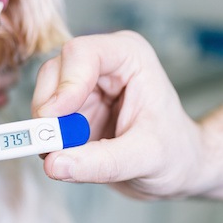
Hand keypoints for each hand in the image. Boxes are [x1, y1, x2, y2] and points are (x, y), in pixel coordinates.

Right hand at [32, 31, 203, 199]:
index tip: (55, 119)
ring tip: (71, 156)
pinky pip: (46, 121)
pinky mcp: (73, 110)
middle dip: (49, 111)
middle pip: (54, 72)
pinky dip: (50, 140)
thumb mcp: (145, 159)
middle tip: (51, 146)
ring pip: (44, 96)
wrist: (179, 170)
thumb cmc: (175, 155)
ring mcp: (85, 86)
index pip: (82, 53)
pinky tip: (72, 156)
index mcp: (129, 57)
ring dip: (48, 129)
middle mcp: (103, 64)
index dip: (65, 85)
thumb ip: (101, 162)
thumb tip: (54, 164)